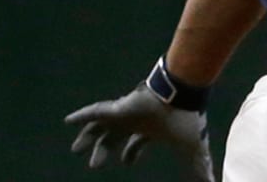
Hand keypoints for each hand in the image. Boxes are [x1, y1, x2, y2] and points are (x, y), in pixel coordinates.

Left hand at [65, 76, 213, 180]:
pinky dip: (81, 115)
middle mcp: (136, 120)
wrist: (183, 97)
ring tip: (75, 149)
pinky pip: (95, 111)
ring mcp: (126, 112)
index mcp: (152, 129)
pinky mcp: (118, 107)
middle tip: (93, 165)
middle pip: (115, 136)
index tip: (125, 164)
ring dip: (88, 136)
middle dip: (104, 150)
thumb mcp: (191, 151)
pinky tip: (68, 121)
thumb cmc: (187, 121)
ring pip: (101, 125)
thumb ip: (198, 170)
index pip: (138, 142)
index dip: (131, 154)